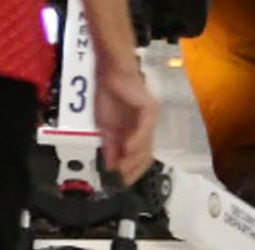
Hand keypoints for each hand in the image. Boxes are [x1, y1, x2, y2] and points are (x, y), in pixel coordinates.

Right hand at [94, 57, 159, 183]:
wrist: (110, 72)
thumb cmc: (109, 94)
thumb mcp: (105, 126)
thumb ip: (110, 146)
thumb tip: (111, 167)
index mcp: (136, 132)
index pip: (139, 158)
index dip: (131, 172)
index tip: (120, 183)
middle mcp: (146, 128)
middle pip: (145, 156)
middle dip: (132, 169)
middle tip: (121, 179)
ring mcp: (150, 119)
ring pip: (146, 145)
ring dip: (133, 159)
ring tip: (121, 167)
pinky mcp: (150, 109)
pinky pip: (144, 129)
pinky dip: (136, 141)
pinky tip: (127, 148)